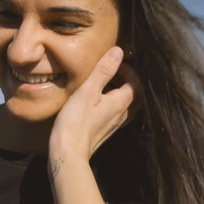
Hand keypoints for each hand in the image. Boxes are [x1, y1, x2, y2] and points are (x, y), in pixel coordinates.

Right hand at [49, 47, 140, 161]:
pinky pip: (116, 111)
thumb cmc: (76, 121)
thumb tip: (118, 51)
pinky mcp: (106, 130)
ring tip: (103, 82)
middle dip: (126, 79)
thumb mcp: (88, 90)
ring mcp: (115, 124)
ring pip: (126, 103)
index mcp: (122, 102)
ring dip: (119, 90)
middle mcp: (123, 114)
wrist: (68, 153)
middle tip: (111, 69)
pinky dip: (112, 101)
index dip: (127, 68)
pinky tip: (97, 99)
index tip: (112, 61)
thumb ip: (104, 70)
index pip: (135, 81)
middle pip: (134, 93)